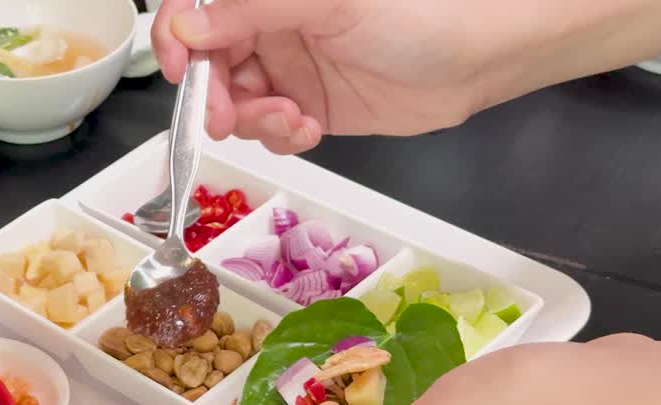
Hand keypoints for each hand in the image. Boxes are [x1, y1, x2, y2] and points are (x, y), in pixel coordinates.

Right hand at [151, 0, 660, 155]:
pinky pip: (270, 131)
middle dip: (211, 93)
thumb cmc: (421, 14)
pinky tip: (306, 129)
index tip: (179, 68)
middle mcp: (275, 29)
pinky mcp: (310, 111)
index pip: (200, 13)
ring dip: (250, 119)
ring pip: (235, 105)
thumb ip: (251, 13)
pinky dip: (278, 136)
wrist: (482, 58)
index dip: (180, 38)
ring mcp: (291, 71)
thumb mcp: (327, 5)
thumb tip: (187, 26)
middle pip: (210, 65)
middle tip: (224, 115)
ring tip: (287, 119)